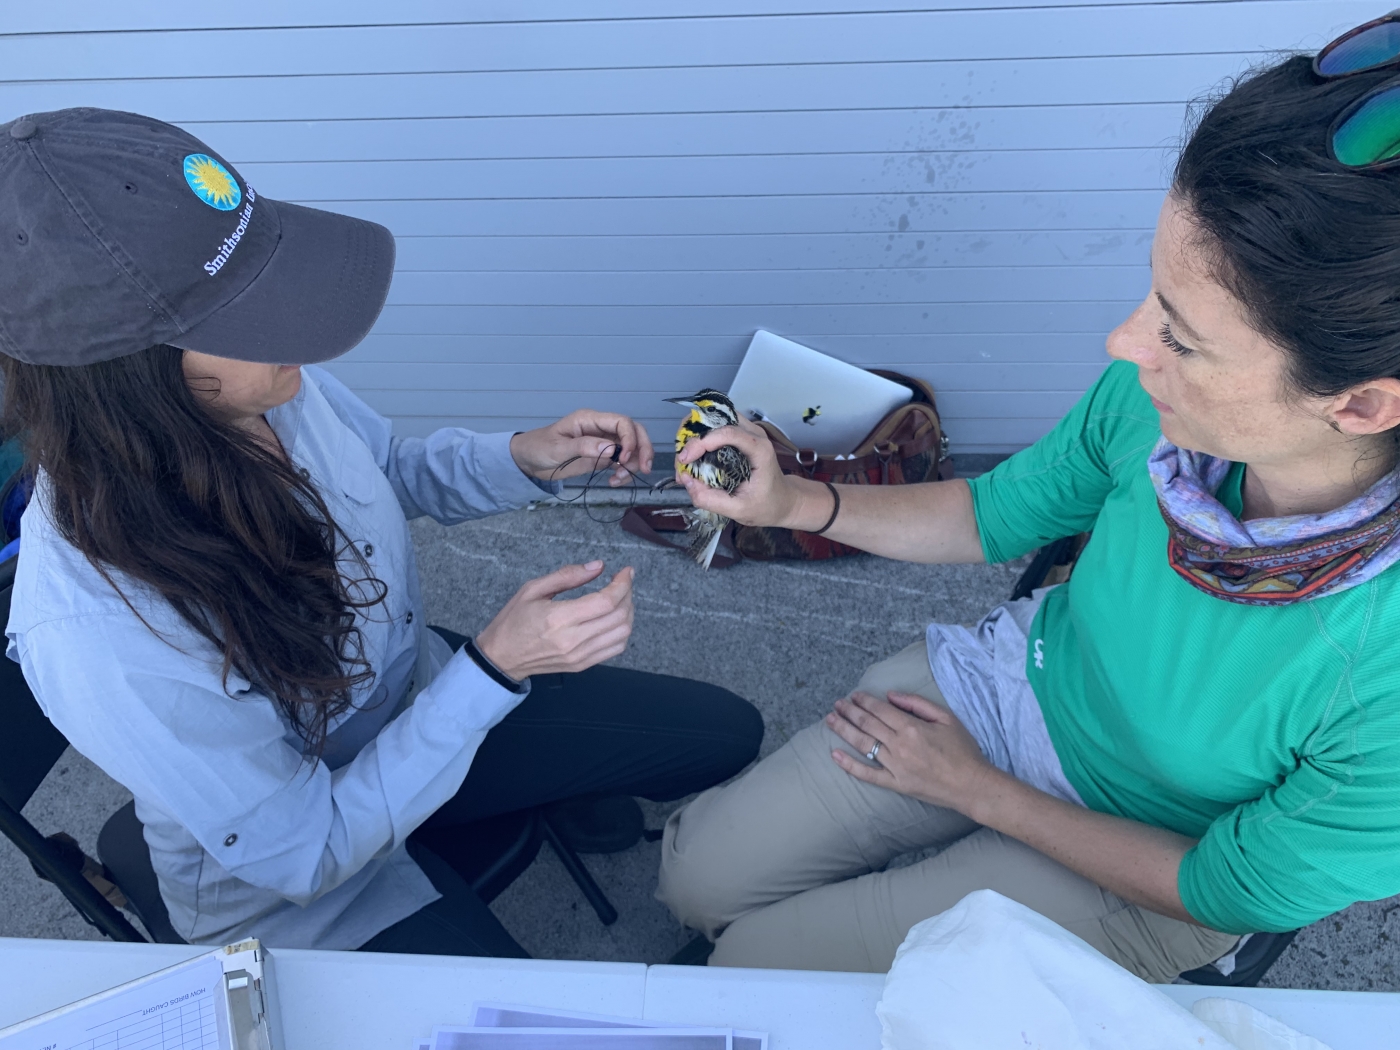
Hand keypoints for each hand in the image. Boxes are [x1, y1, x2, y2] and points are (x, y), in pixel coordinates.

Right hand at [475, 561, 633, 679]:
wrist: (501, 657)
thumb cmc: (514, 620)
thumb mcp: (533, 589)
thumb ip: (567, 576)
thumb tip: (599, 566)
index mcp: (559, 618)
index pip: (606, 602)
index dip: (622, 584)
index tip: (626, 571)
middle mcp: (573, 640)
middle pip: (619, 617)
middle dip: (628, 595)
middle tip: (622, 582)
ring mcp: (580, 656)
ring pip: (622, 634)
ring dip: (628, 613)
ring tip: (619, 599)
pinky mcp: (582, 665)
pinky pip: (615, 649)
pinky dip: (622, 631)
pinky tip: (613, 618)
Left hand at [510, 410, 654, 485]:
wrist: (529, 460)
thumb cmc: (539, 448)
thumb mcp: (558, 448)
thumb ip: (584, 447)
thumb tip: (611, 449)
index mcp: (590, 420)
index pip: (622, 422)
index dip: (630, 438)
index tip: (624, 458)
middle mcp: (601, 428)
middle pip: (634, 432)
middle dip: (643, 449)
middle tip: (645, 469)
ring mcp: (603, 443)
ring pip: (631, 448)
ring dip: (633, 464)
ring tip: (620, 479)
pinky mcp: (602, 456)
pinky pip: (622, 461)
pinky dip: (624, 472)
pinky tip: (614, 481)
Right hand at [675, 415, 832, 529]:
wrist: (783, 500)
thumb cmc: (766, 505)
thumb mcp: (739, 511)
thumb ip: (712, 499)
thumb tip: (687, 482)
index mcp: (760, 450)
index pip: (729, 433)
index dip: (703, 442)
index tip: (686, 460)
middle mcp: (754, 434)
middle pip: (717, 419)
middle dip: (693, 438)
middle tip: (682, 462)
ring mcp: (746, 431)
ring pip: (712, 419)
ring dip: (693, 436)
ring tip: (686, 461)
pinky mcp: (738, 434)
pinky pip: (713, 427)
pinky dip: (699, 438)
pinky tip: (693, 457)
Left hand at [824, 691, 997, 813]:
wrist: (972, 785)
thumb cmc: (963, 750)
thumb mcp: (946, 718)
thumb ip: (917, 703)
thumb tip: (891, 695)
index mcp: (912, 727)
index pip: (879, 710)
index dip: (863, 701)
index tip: (853, 696)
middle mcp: (899, 745)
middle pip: (867, 724)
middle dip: (849, 712)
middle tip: (837, 704)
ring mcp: (895, 766)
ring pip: (862, 744)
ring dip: (844, 730)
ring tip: (830, 720)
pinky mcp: (895, 784)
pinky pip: (867, 774)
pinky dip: (849, 765)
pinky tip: (834, 755)